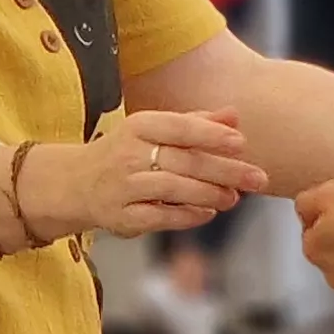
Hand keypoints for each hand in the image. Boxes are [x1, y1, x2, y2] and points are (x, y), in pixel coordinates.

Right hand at [26, 109, 267, 238]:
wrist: (76, 183)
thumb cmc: (127, 152)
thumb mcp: (155, 130)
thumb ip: (195, 123)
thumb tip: (234, 117)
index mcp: (139, 126)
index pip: (179, 127)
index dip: (211, 135)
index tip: (241, 144)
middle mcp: (128, 154)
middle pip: (184, 161)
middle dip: (225, 171)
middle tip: (257, 179)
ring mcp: (123, 187)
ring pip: (173, 189)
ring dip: (210, 194)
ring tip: (234, 198)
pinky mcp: (121, 216)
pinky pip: (159, 217)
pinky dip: (187, 216)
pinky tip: (208, 213)